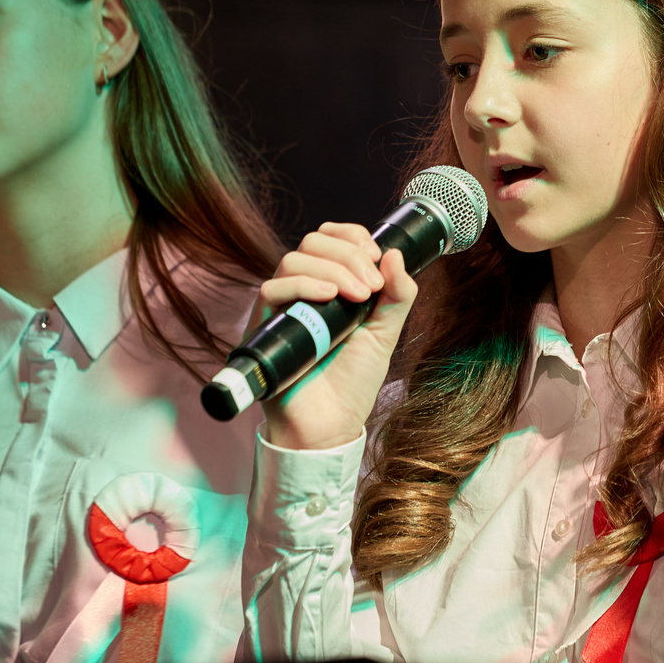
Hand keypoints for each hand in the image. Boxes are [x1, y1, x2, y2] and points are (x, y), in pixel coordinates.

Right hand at [253, 222, 417, 450]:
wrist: (328, 425)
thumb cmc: (352, 381)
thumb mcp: (385, 333)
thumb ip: (398, 295)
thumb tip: (395, 254)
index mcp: (333, 285)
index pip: (332, 238)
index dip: (353, 237)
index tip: (376, 257)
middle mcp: (305, 290)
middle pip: (314, 242)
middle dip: (348, 255)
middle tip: (371, 287)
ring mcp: (284, 306)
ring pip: (294, 260)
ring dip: (331, 269)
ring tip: (357, 297)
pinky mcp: (266, 325)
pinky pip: (273, 288)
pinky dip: (304, 285)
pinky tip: (328, 298)